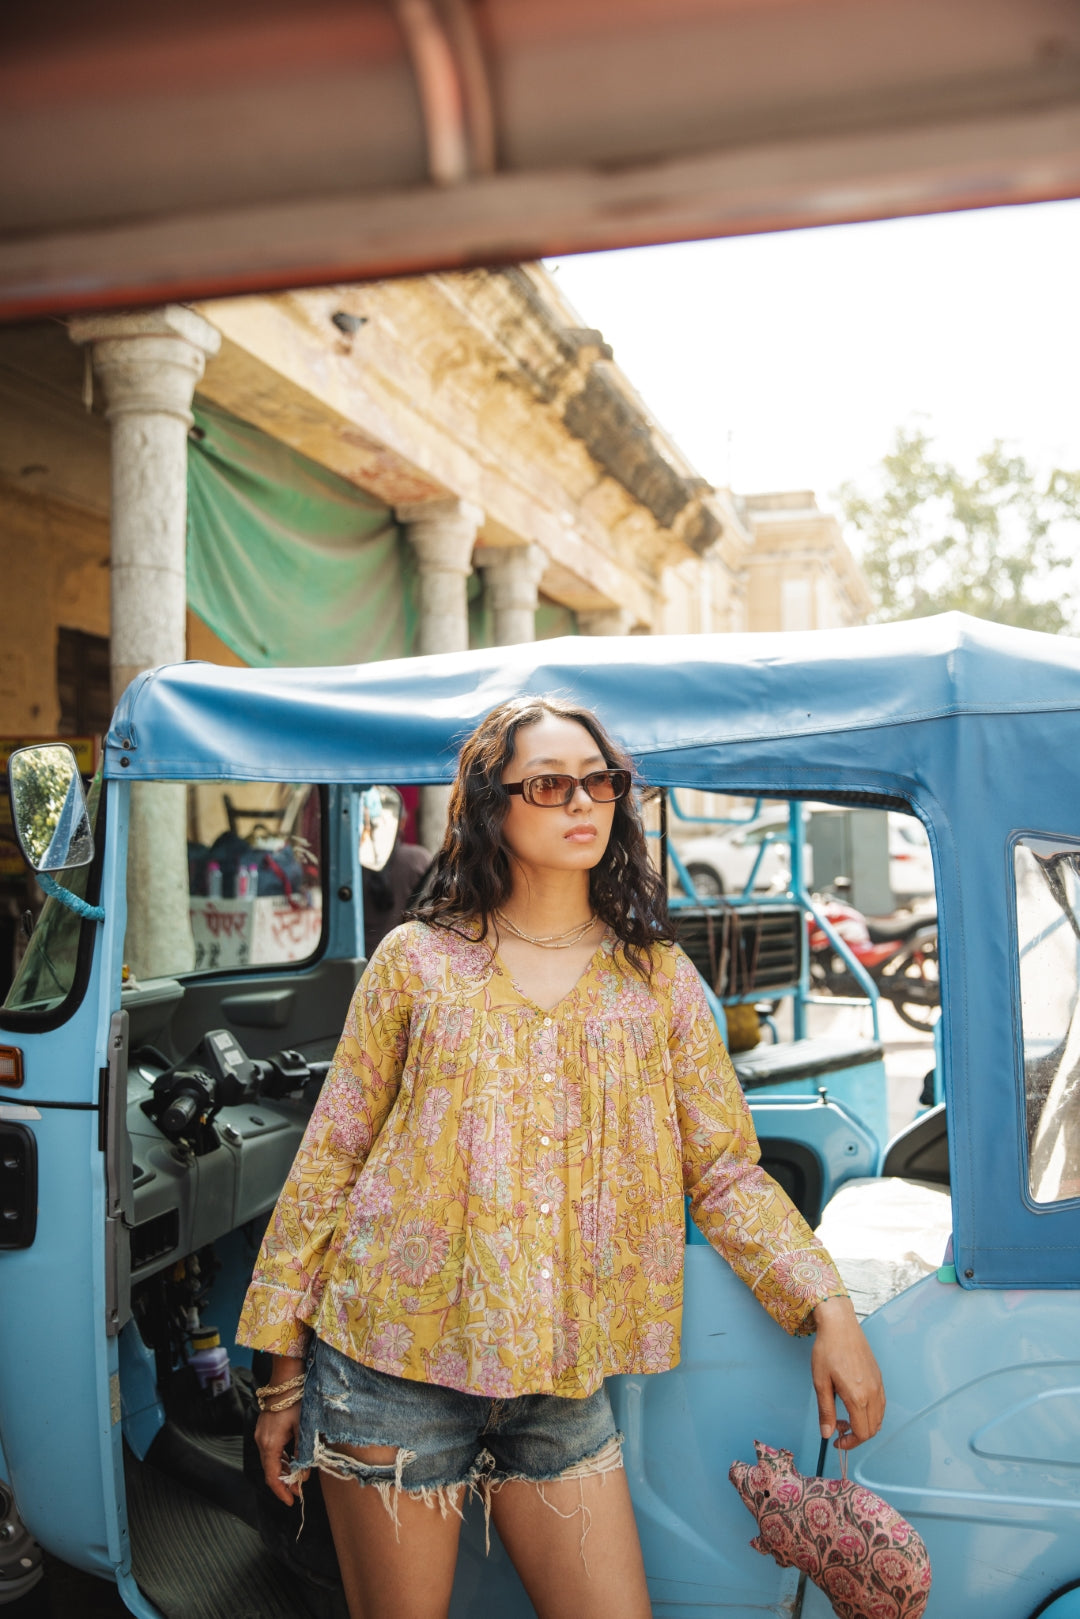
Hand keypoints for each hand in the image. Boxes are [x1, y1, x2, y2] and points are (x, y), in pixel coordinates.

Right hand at [255, 1403, 307, 1505]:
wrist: (286, 1379)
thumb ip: (303, 1453)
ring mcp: (261, 1434)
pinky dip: (281, 1458)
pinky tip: (292, 1459)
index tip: (291, 1501)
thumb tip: (304, 1476)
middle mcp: (261, 1441)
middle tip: (299, 1491)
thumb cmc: (296, 1401)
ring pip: (270, 1460)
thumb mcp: (303, 1429)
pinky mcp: (264, 1429)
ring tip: (298, 1476)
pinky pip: (271, 1450)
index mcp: (269, 1444)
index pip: (272, 1476)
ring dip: (283, 1470)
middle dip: (283, 1483)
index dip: (281, 1491)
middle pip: (270, 1470)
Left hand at [810, 1296, 884, 1449]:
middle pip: (873, 1429)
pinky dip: (871, 1414)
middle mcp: (873, 1393)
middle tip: (838, 1427)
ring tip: (845, 1416)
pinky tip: (855, 1405)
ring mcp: (879, 1385)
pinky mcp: (879, 1378)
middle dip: (856, 1436)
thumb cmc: (827, 1350)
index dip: (850, 1443)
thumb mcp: (821, 1382)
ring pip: (879, 1419)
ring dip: (865, 1425)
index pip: (862, 1433)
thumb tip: (827, 1434)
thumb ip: (826, 1411)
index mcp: (858, 1397)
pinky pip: (881, 1405)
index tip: (836, 1441)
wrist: (840, 1325)